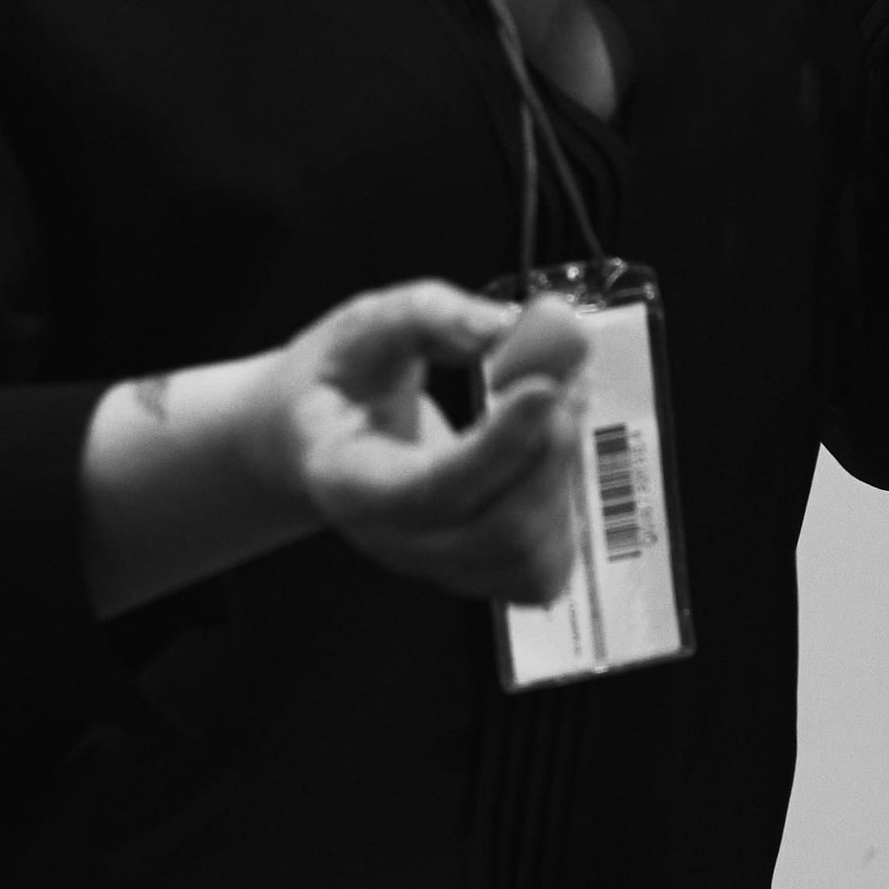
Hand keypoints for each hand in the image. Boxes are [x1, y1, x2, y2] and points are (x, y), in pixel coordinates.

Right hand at [262, 282, 592, 606]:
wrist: (319, 437)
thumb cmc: (340, 384)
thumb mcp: (365, 327)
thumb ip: (428, 316)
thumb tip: (499, 327)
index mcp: (348, 480)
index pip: (430, 488)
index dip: (499, 446)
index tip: (548, 387)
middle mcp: (391, 538)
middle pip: (494, 527)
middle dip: (550, 449)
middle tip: (568, 376)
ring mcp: (435, 564)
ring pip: (529, 553)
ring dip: (565, 471)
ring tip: (561, 405)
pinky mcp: (477, 572)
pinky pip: (542, 571)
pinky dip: (568, 509)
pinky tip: (553, 451)